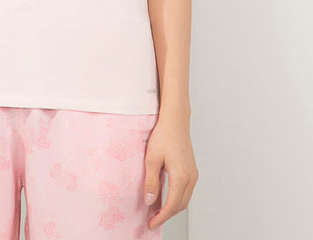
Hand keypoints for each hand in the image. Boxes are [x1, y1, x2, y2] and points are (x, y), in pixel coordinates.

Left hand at [143, 112, 198, 230]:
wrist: (175, 120)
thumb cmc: (164, 135)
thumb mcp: (152, 159)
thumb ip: (151, 182)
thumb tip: (149, 201)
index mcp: (181, 176)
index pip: (172, 205)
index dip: (161, 217)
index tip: (151, 224)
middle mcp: (191, 177)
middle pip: (180, 205)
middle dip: (167, 215)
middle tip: (153, 220)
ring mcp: (193, 173)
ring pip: (185, 199)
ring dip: (173, 208)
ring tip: (158, 211)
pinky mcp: (192, 170)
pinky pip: (186, 190)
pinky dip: (177, 198)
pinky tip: (167, 198)